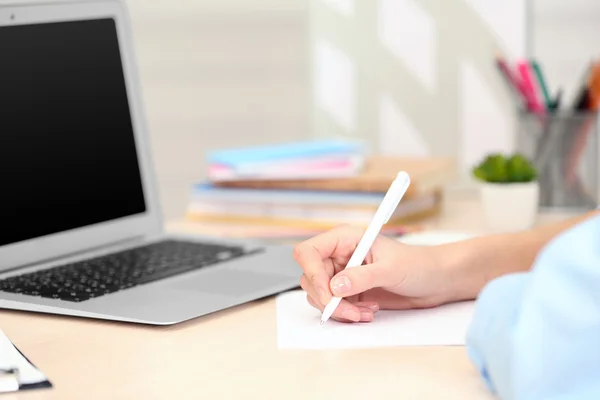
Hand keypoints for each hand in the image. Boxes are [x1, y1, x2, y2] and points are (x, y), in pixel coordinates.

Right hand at [293, 225, 462, 322]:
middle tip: (350, 311)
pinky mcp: (349, 292)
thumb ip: (362, 277)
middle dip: (328, 299)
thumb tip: (335, 286)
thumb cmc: (417, 264)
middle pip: (311, 278)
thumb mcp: (391, 269)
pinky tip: (367, 312)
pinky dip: (347, 314)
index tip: (327, 292)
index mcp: (344, 239)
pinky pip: (334, 307)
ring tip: (365, 312)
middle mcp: (339, 256)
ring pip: (319, 296)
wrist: (434, 280)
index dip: (312, 273)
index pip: (309, 252)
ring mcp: (342, 275)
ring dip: (339, 309)